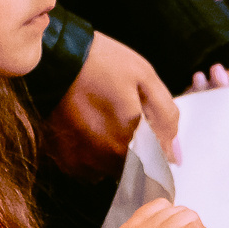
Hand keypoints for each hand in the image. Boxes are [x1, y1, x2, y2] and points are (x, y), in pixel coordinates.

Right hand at [47, 32, 181, 176]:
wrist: (53, 57)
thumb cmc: (102, 63)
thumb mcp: (145, 78)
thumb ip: (166, 117)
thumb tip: (176, 155)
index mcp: (130, 140)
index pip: (156, 163)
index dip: (158, 148)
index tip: (149, 130)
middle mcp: (105, 158)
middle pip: (134, 169)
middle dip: (137, 149)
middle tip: (124, 116)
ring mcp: (82, 161)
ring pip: (111, 170)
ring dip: (114, 153)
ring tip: (105, 120)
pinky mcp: (63, 159)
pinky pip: (87, 168)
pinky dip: (93, 154)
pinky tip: (89, 128)